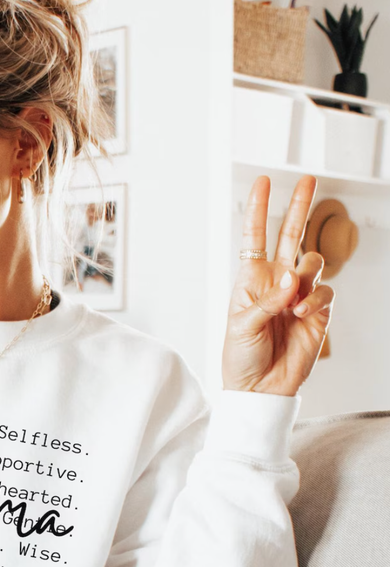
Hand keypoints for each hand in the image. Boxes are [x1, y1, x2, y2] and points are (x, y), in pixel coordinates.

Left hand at [221, 175, 333, 395]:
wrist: (260, 388)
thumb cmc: (241, 357)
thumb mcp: (241, 326)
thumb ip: (266, 300)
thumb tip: (292, 278)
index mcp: (251, 280)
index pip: (255, 238)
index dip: (259, 210)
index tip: (262, 182)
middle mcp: (277, 282)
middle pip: (291, 236)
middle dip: (299, 206)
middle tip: (308, 178)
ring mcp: (299, 295)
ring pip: (313, 263)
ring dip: (306, 276)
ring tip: (292, 305)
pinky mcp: (319, 311)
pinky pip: (324, 292)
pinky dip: (314, 300)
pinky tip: (301, 316)